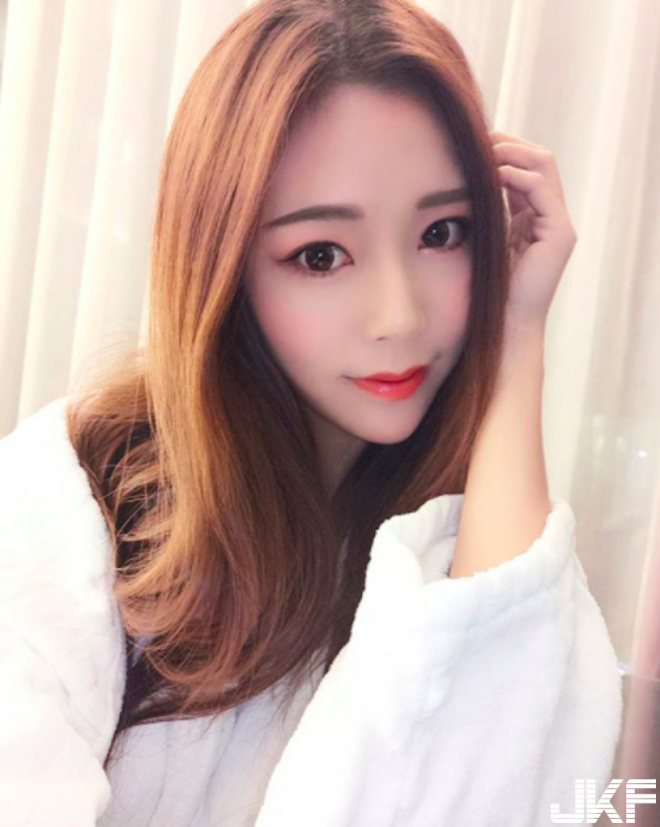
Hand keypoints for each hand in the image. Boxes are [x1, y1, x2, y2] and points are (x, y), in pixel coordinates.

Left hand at [490, 130, 577, 331]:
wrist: (505, 324)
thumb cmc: (487, 290)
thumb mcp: (480, 241)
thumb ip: (479, 213)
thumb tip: (454, 184)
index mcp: (532, 217)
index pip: (524, 167)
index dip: (501, 150)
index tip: (470, 145)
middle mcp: (550, 216)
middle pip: (538, 159)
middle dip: (508, 143)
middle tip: (477, 139)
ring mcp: (559, 224)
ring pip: (543, 165)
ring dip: (511, 153)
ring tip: (483, 153)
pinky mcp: (560, 234)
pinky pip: (540, 189)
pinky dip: (515, 176)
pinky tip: (491, 176)